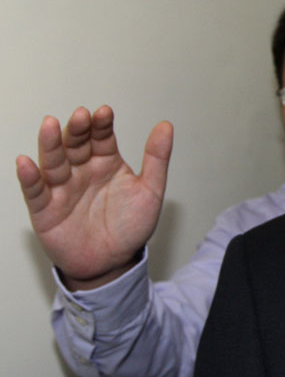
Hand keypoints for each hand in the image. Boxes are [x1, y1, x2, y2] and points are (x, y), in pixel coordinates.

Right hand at [16, 105, 172, 289]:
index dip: (101, 125)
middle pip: (75, 145)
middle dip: (77, 130)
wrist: (114, 264)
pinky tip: (26, 163)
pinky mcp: (45, 209)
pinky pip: (34, 191)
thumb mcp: (150, 191)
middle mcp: (82, 171)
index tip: (104, 112)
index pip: (101, 137)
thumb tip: (166, 126)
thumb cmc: (130, 227)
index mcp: (106, 163)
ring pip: (53, 162)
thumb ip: (157, 159)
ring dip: (50, 144)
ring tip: (49, 125)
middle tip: (81, 117)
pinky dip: (29, 177)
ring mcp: (62, 188)